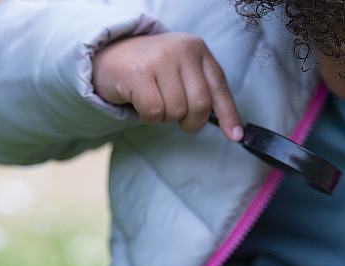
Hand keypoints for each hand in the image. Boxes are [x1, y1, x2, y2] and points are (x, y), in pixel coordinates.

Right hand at [91, 32, 242, 140]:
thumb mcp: (181, 72)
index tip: (234, 136)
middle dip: (191, 122)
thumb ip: (202, 91)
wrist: (110, 55)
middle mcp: (182, 50)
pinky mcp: (138, 73)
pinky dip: (149, 118)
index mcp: (197, 49)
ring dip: (166, 118)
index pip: (219, 87)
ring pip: (176, 111)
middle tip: (178, 119)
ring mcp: (160, 59)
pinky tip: (142, 104)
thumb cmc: (151, 70)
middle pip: (200, 105)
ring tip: (156, 103)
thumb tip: (230, 129)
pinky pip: (154, 112)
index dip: (229, 115)